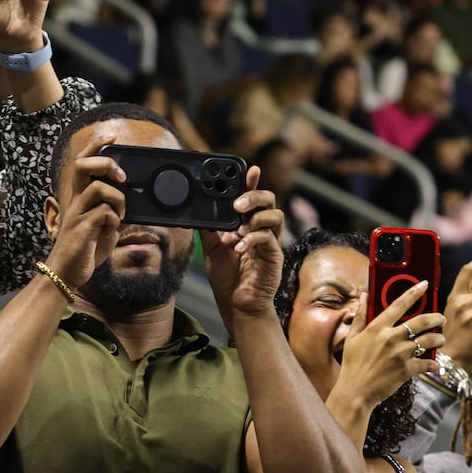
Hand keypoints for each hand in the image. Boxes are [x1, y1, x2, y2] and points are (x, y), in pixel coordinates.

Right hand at [43, 139, 127, 288]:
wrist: (66, 274)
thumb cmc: (84, 250)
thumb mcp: (104, 228)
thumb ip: (113, 213)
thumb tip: (130, 206)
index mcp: (79, 198)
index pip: (83, 163)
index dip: (96, 146)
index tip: (111, 136)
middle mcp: (76, 201)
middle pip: (83, 165)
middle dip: (106, 163)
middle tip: (121, 177)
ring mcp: (77, 213)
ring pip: (99, 188)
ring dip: (118, 199)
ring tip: (119, 215)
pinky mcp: (82, 228)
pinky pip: (104, 212)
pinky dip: (114, 220)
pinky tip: (109, 232)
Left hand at [200, 167, 284, 316]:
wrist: (235, 303)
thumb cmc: (227, 277)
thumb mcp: (211, 249)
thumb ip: (208, 229)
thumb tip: (196, 210)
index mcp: (247, 223)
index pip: (252, 197)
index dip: (252, 181)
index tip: (248, 169)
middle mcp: (261, 228)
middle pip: (269, 200)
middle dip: (254, 195)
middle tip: (237, 203)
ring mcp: (270, 241)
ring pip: (275, 216)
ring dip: (256, 217)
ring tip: (239, 227)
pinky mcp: (274, 256)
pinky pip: (269, 240)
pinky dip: (253, 239)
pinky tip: (239, 246)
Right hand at [327, 280, 445, 413]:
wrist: (355, 391)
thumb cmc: (352, 364)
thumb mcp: (352, 338)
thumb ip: (360, 315)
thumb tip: (363, 295)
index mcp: (377, 328)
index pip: (399, 304)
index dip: (413, 292)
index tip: (424, 285)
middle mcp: (391, 338)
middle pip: (422, 321)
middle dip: (437, 318)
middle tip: (442, 319)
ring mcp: (400, 354)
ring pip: (430, 340)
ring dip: (439, 339)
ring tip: (440, 340)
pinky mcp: (407, 369)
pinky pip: (428, 363)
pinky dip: (434, 363)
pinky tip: (435, 364)